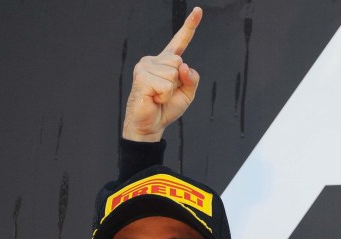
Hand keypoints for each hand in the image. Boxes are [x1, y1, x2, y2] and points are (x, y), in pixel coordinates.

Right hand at [123, 6, 202, 141]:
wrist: (151, 124)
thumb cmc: (166, 108)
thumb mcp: (187, 93)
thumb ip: (191, 78)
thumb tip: (184, 66)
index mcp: (166, 62)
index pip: (180, 41)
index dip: (189, 26)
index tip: (198, 11)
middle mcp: (154, 60)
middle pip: (179, 61)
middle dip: (178, 81)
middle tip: (165, 93)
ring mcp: (145, 66)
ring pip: (173, 73)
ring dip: (170, 90)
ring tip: (158, 96)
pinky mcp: (141, 76)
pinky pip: (166, 85)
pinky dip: (164, 96)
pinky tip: (154, 98)